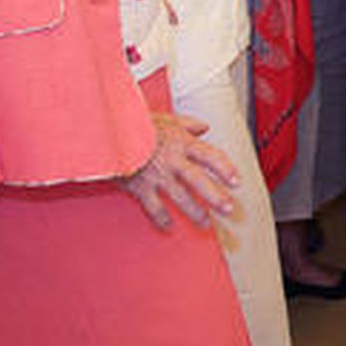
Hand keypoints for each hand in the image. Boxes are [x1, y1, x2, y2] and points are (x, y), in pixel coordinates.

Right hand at [121, 111, 238, 230]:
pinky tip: (169, 227)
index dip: (225, 169)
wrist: (109, 132)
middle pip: (198, 180)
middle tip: (228, 209)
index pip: (210, 156)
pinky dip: (162, 218)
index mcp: (181, 142)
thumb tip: (204, 127)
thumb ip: (187, 124)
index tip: (236, 181)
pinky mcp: (139, 186)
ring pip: (180, 197)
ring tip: (206, 223)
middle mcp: (172, 159)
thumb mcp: (166, 118)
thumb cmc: (138, 123)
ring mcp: (156, 174)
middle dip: (215, 196)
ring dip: (194, 211)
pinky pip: (154, 206)